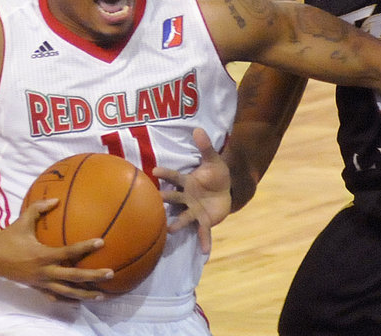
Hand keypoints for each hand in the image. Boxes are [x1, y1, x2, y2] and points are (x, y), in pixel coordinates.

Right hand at [0, 199, 113, 300]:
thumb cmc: (8, 237)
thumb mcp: (23, 220)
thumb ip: (39, 207)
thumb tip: (57, 199)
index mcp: (42, 255)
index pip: (69, 252)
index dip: (85, 247)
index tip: (101, 242)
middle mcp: (44, 272)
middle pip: (73, 277)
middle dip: (93, 276)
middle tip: (110, 273)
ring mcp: (41, 283)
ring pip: (67, 292)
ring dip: (85, 294)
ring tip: (102, 295)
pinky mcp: (37, 288)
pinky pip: (55, 297)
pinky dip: (68, 300)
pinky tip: (80, 301)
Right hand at [153, 128, 230, 253]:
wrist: (226, 191)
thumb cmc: (215, 174)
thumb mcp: (214, 160)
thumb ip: (206, 147)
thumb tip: (199, 129)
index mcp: (187, 182)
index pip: (174, 177)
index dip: (165, 174)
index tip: (154, 171)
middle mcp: (187, 198)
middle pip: (174, 199)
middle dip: (164, 200)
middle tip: (155, 201)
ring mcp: (194, 211)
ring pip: (183, 217)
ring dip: (177, 224)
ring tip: (169, 230)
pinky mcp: (203, 221)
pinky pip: (203, 232)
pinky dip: (204, 241)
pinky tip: (205, 252)